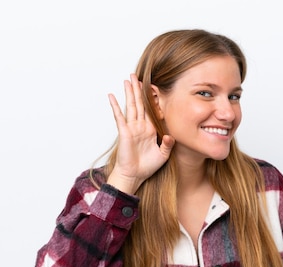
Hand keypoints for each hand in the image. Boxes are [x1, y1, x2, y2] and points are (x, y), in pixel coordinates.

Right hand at [106, 74, 173, 193]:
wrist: (134, 176)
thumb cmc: (147, 167)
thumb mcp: (163, 155)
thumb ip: (168, 145)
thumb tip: (170, 136)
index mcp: (150, 129)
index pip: (151, 110)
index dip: (151, 98)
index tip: (152, 85)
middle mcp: (141, 126)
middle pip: (140, 103)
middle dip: (138, 89)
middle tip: (135, 75)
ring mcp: (132, 128)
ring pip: (131, 106)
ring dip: (129, 92)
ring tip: (127, 79)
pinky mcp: (124, 132)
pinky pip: (119, 117)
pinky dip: (115, 106)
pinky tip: (112, 96)